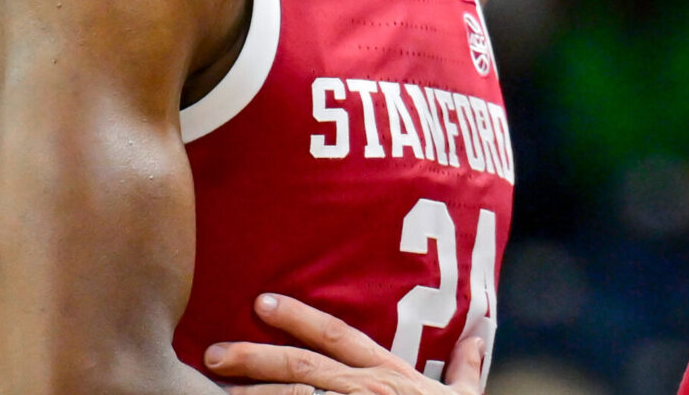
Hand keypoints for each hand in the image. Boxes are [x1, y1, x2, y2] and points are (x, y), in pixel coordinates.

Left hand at [207, 293, 486, 394]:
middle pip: (300, 366)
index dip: (300, 318)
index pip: (339, 337)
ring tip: (212, 388)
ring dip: (249, 394)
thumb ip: (465, 369)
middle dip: (254, 355)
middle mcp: (364, 391)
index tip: (262, 302)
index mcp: (389, 376)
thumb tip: (477, 340)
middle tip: (212, 351)